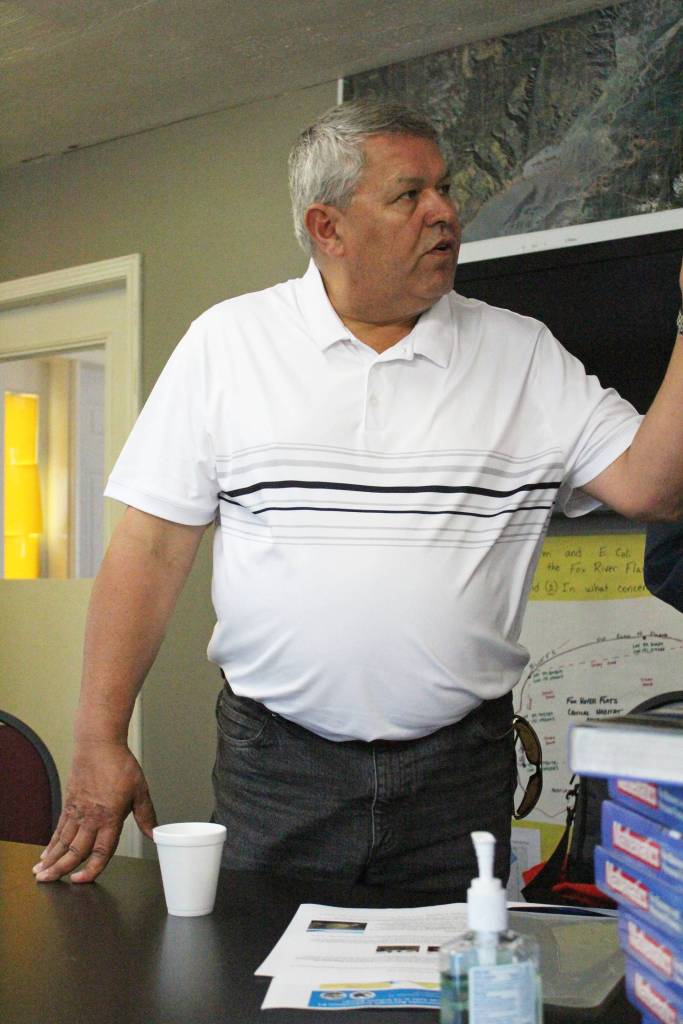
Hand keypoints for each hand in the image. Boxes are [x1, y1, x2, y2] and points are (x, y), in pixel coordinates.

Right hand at [32, 740, 156, 882]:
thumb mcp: (140, 791)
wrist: (99, 744)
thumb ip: (146, 816)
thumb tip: (155, 834)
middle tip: (48, 882)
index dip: (91, 869)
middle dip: (60, 869)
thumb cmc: (120, 764)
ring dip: (51, 859)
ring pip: (63, 841)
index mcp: (111, 817)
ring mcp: (77, 811)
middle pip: (74, 850)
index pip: (100, 851)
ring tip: (41, 873)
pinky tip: (47, 852)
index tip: (81, 881)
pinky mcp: (69, 803)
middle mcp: (91, 818)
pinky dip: (52, 843)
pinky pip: (59, 828)